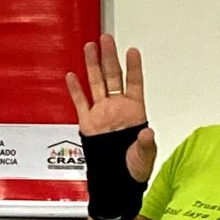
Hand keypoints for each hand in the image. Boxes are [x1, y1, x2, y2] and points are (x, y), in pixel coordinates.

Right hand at [66, 33, 155, 182]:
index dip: (133, 67)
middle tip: (107, 39)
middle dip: (109, 57)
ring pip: (96, 83)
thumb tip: (148, 134)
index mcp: (134, 112)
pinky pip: (81, 102)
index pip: (134, 83)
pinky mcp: (88, 123)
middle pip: (112, 76)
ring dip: (93, 65)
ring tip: (90, 47)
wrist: (116, 180)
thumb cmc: (134, 168)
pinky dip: (76, 89)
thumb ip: (146, 144)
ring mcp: (101, 113)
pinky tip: (72, 75)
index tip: (133, 51)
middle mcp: (117, 108)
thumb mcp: (144, 156)